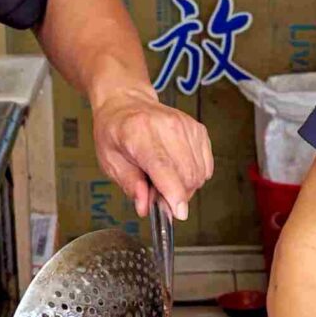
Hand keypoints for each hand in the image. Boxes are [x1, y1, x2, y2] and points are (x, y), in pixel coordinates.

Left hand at [91, 86, 212, 217]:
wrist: (127, 103)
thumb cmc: (115, 130)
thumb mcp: (109, 160)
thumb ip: (129, 184)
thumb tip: (145, 206)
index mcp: (139, 133)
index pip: (163, 166)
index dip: (173, 193)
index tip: (178, 213)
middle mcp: (167, 126)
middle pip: (186, 174)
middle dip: (175, 195)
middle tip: (157, 193)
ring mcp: (186, 127)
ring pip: (198, 174)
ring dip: (185, 187)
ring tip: (164, 179)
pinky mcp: (198, 130)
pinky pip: (206, 166)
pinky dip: (194, 175)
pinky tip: (177, 170)